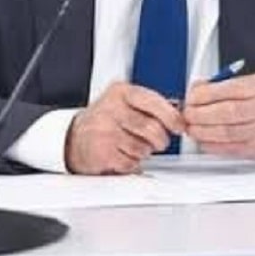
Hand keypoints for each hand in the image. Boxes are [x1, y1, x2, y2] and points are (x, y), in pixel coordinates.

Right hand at [65, 82, 184, 174]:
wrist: (75, 137)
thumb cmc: (106, 120)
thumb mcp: (124, 101)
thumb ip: (150, 104)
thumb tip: (178, 114)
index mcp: (121, 92)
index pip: (153, 102)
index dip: (171, 117)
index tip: (179, 126)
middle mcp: (111, 109)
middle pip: (152, 128)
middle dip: (161, 140)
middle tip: (159, 142)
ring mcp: (105, 131)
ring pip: (143, 147)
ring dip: (144, 152)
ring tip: (134, 146)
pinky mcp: (102, 152)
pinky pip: (131, 162)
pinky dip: (132, 163)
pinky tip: (124, 154)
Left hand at [182, 71, 254, 161]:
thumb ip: (226, 82)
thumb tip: (197, 88)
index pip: (232, 89)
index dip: (207, 93)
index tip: (193, 96)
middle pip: (228, 112)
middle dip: (201, 113)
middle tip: (188, 113)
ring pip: (227, 133)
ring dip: (203, 131)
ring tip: (191, 127)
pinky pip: (230, 148)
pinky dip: (211, 145)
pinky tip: (202, 139)